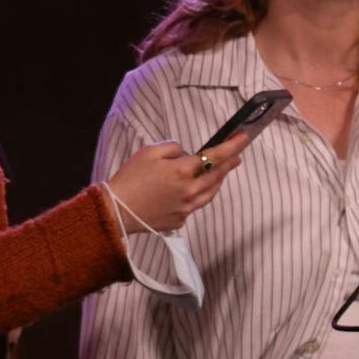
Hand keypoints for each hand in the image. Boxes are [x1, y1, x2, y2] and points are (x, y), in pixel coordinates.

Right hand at [105, 130, 251, 232]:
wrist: (115, 210)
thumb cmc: (129, 178)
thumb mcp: (149, 152)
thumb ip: (173, 148)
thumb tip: (186, 153)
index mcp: (182, 172)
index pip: (215, 156)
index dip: (232, 146)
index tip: (243, 138)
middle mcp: (189, 191)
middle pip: (217, 176)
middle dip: (229, 164)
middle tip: (237, 155)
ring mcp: (186, 208)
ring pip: (210, 193)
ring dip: (218, 181)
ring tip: (222, 171)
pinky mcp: (180, 220)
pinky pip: (195, 205)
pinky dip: (199, 195)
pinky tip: (194, 189)